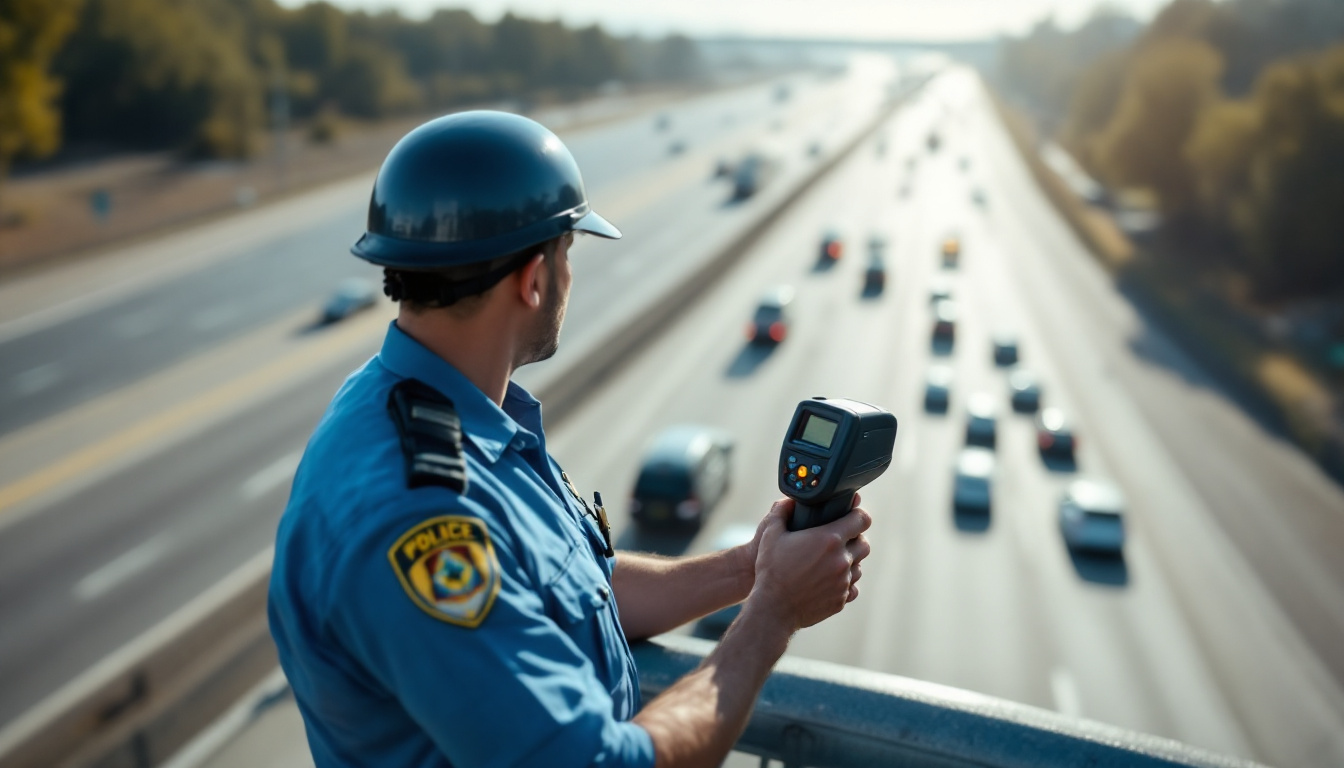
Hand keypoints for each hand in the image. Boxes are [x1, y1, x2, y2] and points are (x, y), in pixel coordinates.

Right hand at [747, 495, 871, 630]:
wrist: (773, 609)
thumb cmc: (771, 570)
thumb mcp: (770, 534)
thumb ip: (781, 511)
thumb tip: (790, 501)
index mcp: (829, 539)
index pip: (861, 519)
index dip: (858, 514)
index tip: (851, 514)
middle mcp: (842, 560)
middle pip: (864, 544)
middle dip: (855, 539)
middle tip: (839, 539)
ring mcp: (844, 582)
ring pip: (859, 566)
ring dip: (849, 561)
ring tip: (830, 561)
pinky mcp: (842, 599)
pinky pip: (852, 587)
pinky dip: (844, 582)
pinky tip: (829, 580)